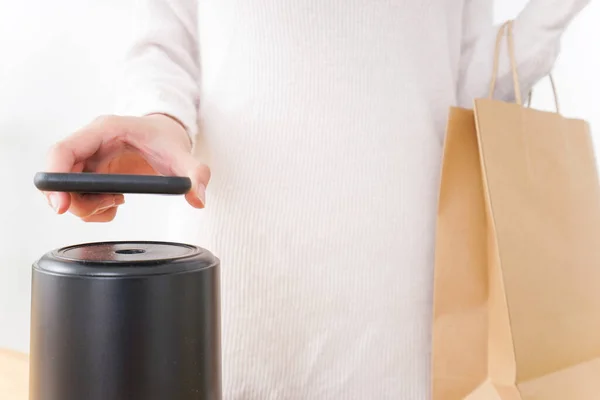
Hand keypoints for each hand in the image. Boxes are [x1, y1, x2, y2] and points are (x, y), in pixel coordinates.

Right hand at [43, 114, 209, 221]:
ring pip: (68, 191)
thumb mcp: (183, 155)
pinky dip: (93, 209)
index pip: (63, 151)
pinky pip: (79, 196)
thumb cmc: (168, 138)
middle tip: (109, 207)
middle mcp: (90, 143)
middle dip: (77, 201)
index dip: (54, 178)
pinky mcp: (91, 173)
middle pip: (60, 176)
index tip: (61, 206)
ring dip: (89, 207)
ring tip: (117, 203)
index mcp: (105, 130)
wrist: (167, 135)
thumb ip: (194, 174)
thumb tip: (198, 198)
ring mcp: (88, 159)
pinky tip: (115, 204)